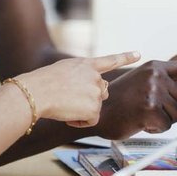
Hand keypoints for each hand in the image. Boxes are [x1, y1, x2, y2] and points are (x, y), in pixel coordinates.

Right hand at [18, 51, 138, 127]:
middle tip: (70, 98)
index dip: (125, 57)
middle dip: (90, 97)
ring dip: (82, 110)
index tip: (139, 54)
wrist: (37, 92)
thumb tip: (89, 88)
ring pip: (95, 106)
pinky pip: (91, 120)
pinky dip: (80, 121)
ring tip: (65, 104)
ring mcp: (96, 92)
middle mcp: (95, 77)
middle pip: (102, 91)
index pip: (110, 60)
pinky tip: (68, 115)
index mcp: (87, 64)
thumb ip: (81, 75)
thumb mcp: (65, 70)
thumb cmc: (43, 82)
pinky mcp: (94, 108)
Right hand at [94, 57, 176, 138]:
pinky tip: (140, 121)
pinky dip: (156, 128)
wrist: (99, 112)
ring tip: (143, 114)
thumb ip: (161, 83)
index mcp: (155, 67)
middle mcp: (156, 75)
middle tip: (150, 110)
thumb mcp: (141, 82)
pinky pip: (166, 125)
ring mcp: (153, 91)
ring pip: (176, 114)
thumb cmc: (121, 101)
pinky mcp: (150, 108)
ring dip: (163, 120)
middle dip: (172, 110)